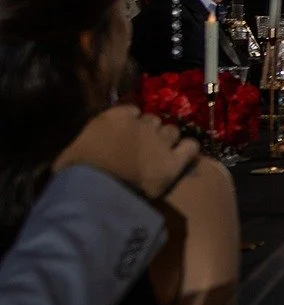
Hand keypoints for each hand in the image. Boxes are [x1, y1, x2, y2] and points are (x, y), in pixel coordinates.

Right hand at [55, 104, 201, 200]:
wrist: (94, 192)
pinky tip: (183, 157)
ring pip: (172, 131)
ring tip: (160, 155)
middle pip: (153, 121)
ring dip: (168, 140)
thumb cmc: (75, 174)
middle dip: (150, 132)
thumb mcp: (72, 151)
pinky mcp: (173, 162)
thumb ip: (87, 142)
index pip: (131, 111)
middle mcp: (141, 124)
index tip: (126, 136)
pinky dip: (188, 150)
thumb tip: (84, 150)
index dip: (131, 123)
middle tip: (143, 149)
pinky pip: (191, 147)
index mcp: (114, 117)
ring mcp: (160, 141)